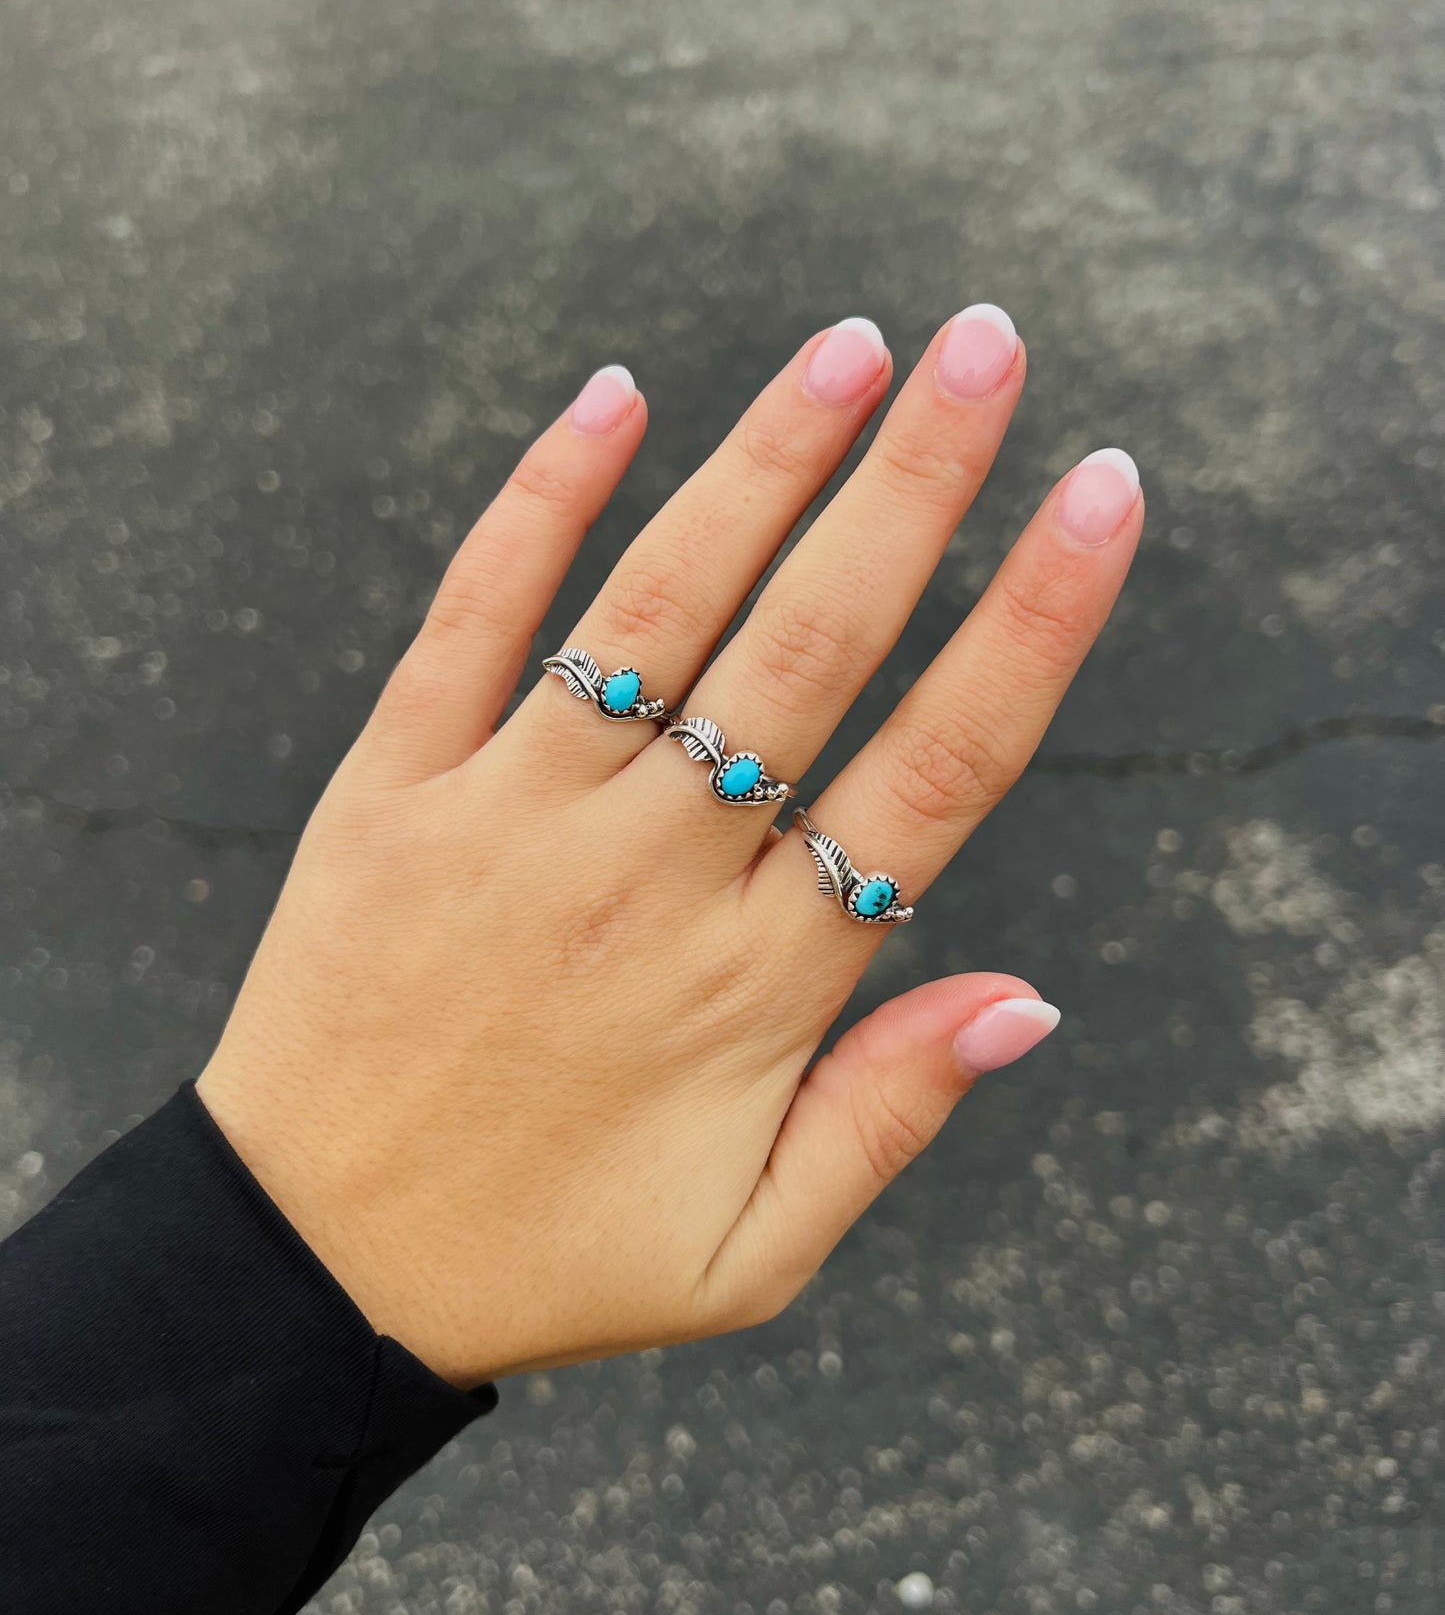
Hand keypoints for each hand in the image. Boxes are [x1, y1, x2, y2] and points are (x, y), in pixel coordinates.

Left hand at [197, 309, 1141, 1387]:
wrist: (307, 1269)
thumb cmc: (550, 1256)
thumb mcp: (752, 1252)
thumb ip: (890, 1115)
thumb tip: (1032, 998)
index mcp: (757, 983)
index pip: (934, 767)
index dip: (1032, 621)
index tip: (1104, 493)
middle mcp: (646, 874)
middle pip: (813, 645)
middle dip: (917, 484)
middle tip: (991, 345)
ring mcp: (512, 817)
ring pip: (661, 606)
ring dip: (764, 462)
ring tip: (856, 344)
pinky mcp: (392, 787)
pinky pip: (473, 618)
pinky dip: (539, 502)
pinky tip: (612, 396)